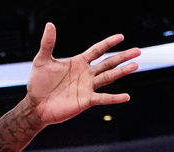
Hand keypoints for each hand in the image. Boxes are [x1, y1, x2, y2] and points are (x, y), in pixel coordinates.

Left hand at [26, 24, 140, 126]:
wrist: (35, 105)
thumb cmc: (38, 83)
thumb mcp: (42, 60)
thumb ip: (48, 43)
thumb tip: (50, 25)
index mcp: (78, 62)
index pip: (97, 50)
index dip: (108, 43)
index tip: (121, 36)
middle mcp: (86, 74)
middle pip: (108, 63)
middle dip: (122, 57)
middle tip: (138, 51)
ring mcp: (87, 87)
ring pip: (108, 78)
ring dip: (122, 72)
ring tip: (135, 65)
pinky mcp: (85, 101)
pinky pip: (102, 98)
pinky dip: (114, 98)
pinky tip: (126, 96)